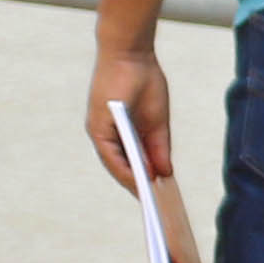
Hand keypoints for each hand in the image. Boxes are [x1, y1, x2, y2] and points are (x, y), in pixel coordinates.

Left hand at [85, 41, 172, 194]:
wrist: (131, 55)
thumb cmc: (144, 81)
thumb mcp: (157, 121)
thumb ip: (159, 147)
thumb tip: (164, 172)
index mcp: (120, 131)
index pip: (130, 162)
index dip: (143, 179)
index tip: (157, 197)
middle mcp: (106, 134)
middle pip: (121, 167)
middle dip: (138, 187)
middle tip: (155, 207)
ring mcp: (100, 131)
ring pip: (115, 165)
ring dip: (131, 183)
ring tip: (149, 201)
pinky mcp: (98, 127)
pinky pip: (110, 156)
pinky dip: (124, 171)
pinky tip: (139, 182)